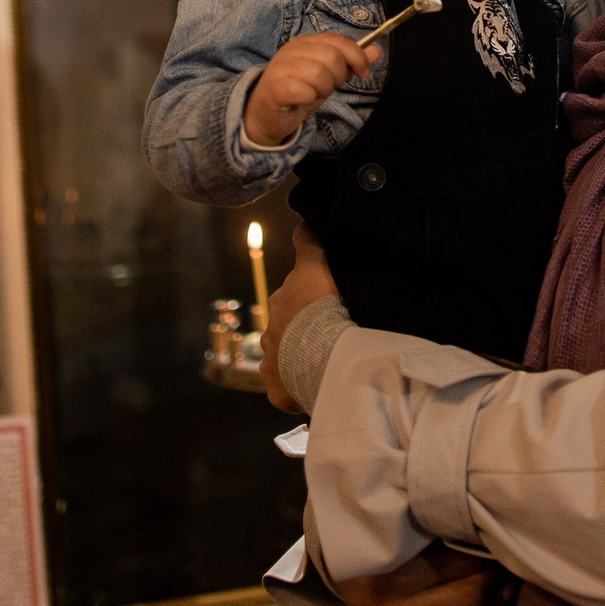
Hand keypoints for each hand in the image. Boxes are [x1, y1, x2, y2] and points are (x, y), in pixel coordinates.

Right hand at [246, 33, 378, 146]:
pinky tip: (300, 101)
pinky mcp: (275, 86)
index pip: (338, 41)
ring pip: (319, 73)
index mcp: (306, 43)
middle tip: (325, 89)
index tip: (363, 73)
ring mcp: (281, 66)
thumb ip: (351, 63)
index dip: (356, 57)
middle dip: (337, 78)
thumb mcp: (329, 77)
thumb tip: (377, 50)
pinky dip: (308, 98)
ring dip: (322, 90)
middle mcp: (292, 50)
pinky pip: (303, 90)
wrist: (265, 116)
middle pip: (332, 57)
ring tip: (311, 95)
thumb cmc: (298, 93)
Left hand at [260, 224, 339, 410]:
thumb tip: (302, 217)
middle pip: (288, 324)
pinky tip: (319, 387)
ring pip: (286, 355)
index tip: (321, 299)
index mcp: (283, 299)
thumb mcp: (318, 264)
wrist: (322, 355)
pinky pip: (287, 387)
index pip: (293, 291)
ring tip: (327, 363)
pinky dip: (299, 387)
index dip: (306, 294)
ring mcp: (272, 359)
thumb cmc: (326, 307)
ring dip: (301, 358)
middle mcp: (271, 327)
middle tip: (333, 332)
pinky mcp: (275, 388)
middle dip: (304, 327)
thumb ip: (309, 241)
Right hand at [339, 544, 515, 605]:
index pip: (463, 564)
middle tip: (506, 565)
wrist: (344, 563)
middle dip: (495, 579)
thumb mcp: (407, 529)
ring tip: (504, 592)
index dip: (488, 553)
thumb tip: (485, 534)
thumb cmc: (384, 540)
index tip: (498, 542)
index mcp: (398, 572)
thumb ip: (441, 533)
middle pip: (468, 598)